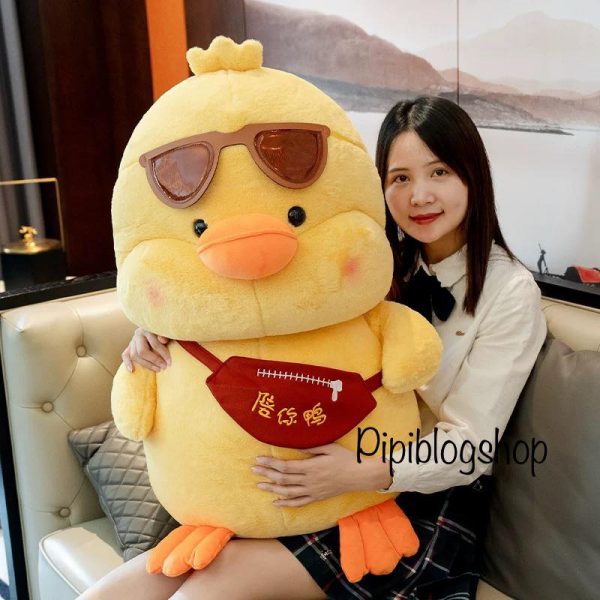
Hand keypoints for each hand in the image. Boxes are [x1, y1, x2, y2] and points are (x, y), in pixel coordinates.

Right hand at [121, 328, 170, 372]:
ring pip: (134, 355)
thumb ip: (166, 335)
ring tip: (157, 369)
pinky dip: (127, 363)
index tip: (169, 362)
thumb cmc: (165, 332)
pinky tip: (132, 370)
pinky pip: (125, 355)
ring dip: (146, 364)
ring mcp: (132, 341)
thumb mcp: (167, 332)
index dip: (163, 354)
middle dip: (154, 361)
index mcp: (148, 329)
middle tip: (163, 367)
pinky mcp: (129, 347)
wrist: (157, 329)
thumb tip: (162, 340)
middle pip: (142, 351)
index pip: (154, 344)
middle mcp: (138, 334)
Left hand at [252, 443, 392, 506]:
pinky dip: (286, 503)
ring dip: (272, 489)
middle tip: (253, 469)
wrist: (359, 476)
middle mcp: (309, 481)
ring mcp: (312, 491)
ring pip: (288, 492)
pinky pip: (298, 503)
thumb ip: (310, 447)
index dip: (270, 463)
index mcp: (311, 467)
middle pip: (283, 479)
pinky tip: (275, 502)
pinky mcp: (316, 498)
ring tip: (259, 486)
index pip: (285, 466)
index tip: (258, 459)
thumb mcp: (329, 447)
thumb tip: (294, 445)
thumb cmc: (345, 458)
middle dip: (266, 474)